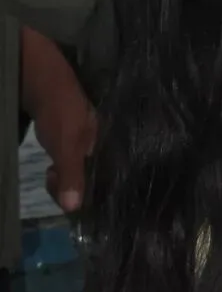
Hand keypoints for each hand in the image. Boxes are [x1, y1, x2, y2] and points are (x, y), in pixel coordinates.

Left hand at [34, 87, 96, 213]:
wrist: (44, 82)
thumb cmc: (61, 114)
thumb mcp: (67, 148)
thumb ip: (72, 176)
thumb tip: (73, 208)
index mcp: (108, 147)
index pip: (106, 181)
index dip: (85, 192)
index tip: (64, 187)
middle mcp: (101, 145)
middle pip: (91, 177)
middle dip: (70, 184)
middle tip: (51, 176)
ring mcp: (86, 141)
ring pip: (79, 169)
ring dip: (63, 175)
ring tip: (49, 171)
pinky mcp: (72, 137)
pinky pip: (71, 160)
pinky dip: (61, 166)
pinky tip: (52, 164)